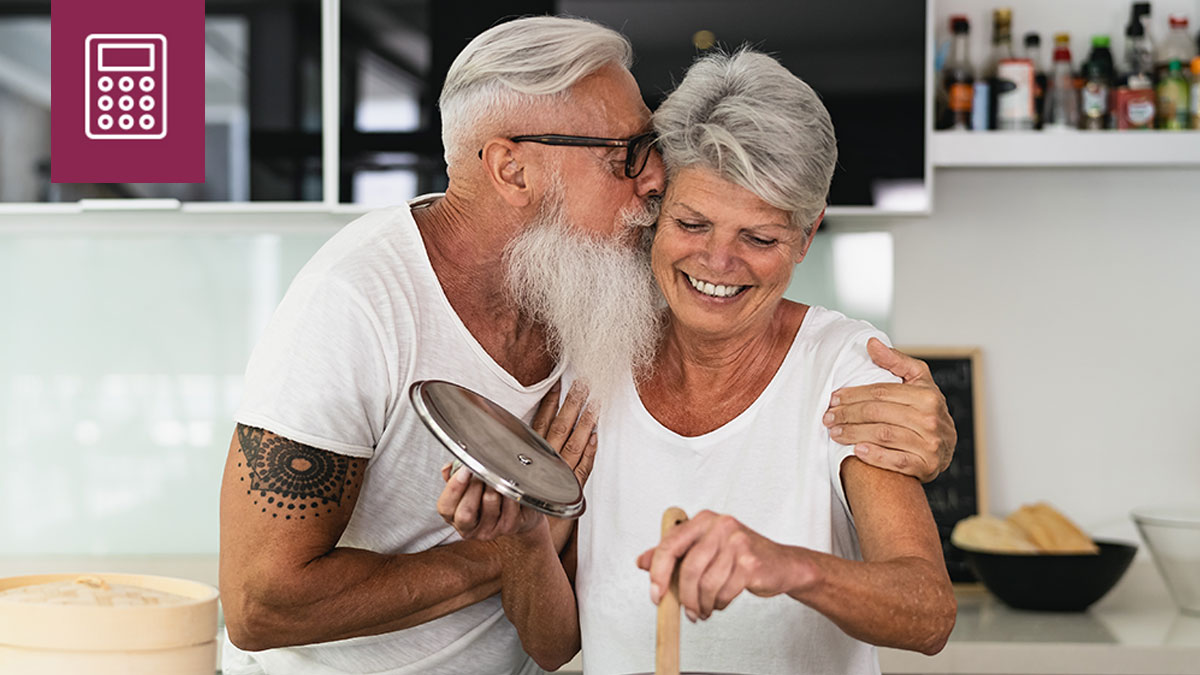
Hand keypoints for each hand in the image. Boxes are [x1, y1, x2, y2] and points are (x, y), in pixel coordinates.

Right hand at [436, 464, 542, 540]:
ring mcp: (489, 530)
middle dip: (474, 487)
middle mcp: (468, 529)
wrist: (514, 509)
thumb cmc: (485, 492)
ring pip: (489, 503)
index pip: (446, 507)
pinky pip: (510, 505)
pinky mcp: (509, 527)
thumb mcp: (466, 484)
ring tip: (496, 474)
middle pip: (466, 512)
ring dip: (493, 485)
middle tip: (481, 471)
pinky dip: (510, 490)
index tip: (465, 469)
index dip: (454, 487)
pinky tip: (511, 483)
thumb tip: (448, 469)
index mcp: (453, 517)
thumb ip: (454, 475)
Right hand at [530, 380, 598, 551]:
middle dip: (573, 404)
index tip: (557, 384)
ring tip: (595, 402)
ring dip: (586, 421)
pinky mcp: (572, 488)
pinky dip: (591, 451)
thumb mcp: (516, 476)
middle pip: (561, 427)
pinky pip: (584, 466)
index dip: (550, 403)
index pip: (541, 423)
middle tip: (582, 383)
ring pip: (575, 443)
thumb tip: (516, 437)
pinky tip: (597, 435)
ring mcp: (561, 474)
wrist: (526, 534)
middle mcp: (546, 462)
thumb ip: (518, 458)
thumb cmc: (521, 504)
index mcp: (531, 456)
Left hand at [636, 510, 807, 622]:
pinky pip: (724, 591)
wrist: (781, 564)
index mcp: (703, 519)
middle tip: (685, 612)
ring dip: (702, 604)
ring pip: (706, 583)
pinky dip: (718, 603)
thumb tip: (641, 561)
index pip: (669, 544)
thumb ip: (673, 553)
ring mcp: (737, 542)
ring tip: (703, 610)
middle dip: (684, 597)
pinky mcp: (750, 562)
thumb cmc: (739, 556)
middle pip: (689, 568)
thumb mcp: (704, 549)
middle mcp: (719, 525)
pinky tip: (719, 603)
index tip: (655, 594)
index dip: (658, 572)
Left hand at [823, 338, 956, 482]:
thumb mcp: (918, 379)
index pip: (880, 392)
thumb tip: (871, 343)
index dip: (853, 394)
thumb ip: (895, 361)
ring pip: (883, 436)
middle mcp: (930, 419)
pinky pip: (897, 461)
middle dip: (848, 414)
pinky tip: (857, 451)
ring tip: (835, 433)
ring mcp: (930, 444)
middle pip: (878, 413)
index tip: (833, 398)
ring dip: (854, 434)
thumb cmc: (927, 408)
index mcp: (927, 395)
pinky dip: (875, 456)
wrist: (946, 445)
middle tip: (828, 417)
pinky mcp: (926, 466)